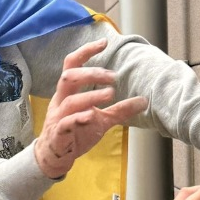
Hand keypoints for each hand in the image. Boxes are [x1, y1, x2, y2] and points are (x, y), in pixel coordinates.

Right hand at [33, 40, 148, 178]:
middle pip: (69, 77)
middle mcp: (61, 101)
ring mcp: (58, 117)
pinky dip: (77, 118)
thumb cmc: (76, 132)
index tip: (103, 43)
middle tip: (113, 76)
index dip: (85, 51)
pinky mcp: (59, 134)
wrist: (55, 156)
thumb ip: (120, 109)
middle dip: (91, 73)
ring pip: (71, 101)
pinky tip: (90, 116)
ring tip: (111, 94)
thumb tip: (145, 100)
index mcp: (68, 92)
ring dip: (91, 95)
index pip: (72, 65)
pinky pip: (65, 123)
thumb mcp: (101, 119)